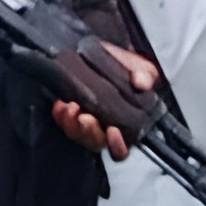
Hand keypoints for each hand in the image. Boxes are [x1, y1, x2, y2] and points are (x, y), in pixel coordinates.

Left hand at [50, 44, 157, 158]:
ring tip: (71, 106)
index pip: (121, 150)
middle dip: (88, 131)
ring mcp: (85, 122)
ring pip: (76, 134)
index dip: (117, 146)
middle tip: (85, 115)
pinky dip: (59, 115)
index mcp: (125, 125)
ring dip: (71, 124)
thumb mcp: (143, 69)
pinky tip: (60, 104)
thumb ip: (145, 76)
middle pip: (94, 143)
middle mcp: (104, 128)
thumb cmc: (130, 68)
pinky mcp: (69, 113)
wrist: (111, 56)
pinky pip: (61, 122)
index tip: (113, 130)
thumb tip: (141, 83)